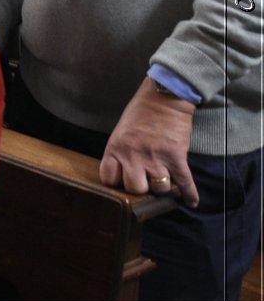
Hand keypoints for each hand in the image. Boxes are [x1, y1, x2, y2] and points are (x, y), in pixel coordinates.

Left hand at [99, 77, 198, 205]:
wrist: (163, 98)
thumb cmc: (140, 114)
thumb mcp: (121, 132)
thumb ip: (121, 153)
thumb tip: (127, 175)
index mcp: (115, 148)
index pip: (109, 179)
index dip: (117, 183)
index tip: (123, 181)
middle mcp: (132, 155)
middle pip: (135, 188)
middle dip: (142, 188)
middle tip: (147, 181)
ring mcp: (154, 157)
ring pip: (159, 189)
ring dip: (164, 188)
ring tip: (165, 182)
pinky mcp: (175, 157)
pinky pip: (184, 183)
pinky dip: (189, 194)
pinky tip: (191, 201)